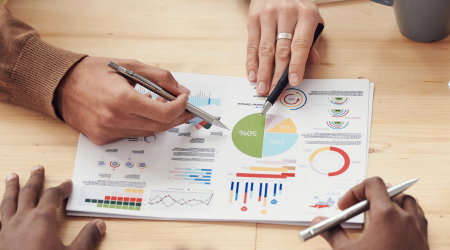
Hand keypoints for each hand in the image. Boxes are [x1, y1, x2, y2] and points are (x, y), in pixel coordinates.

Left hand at [0, 165, 105, 248]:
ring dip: (11, 188)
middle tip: (37, 168)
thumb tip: (99, 225)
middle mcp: (22, 219)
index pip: (53, 196)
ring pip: (8, 202)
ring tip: (11, 177)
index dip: (62, 189)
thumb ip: (87, 239)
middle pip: (29, 193)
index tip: (68, 184)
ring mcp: (6, 230)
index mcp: (42, 219)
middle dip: (35, 180)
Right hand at [54, 57, 194, 144]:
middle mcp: (114, 120)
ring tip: (160, 105)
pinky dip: (141, 124)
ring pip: (148, 132)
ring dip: (159, 120)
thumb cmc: (93, 72)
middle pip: (160, 126)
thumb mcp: (129, 65)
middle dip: (177, 116)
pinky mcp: (102, 139)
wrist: (59, 85)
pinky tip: (139, 112)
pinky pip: (132, 135)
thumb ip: (160, 78)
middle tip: (183, 106)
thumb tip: (181, 91)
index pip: (164, 113)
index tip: (185, 99)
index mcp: (122, 99)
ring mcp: (108, 132)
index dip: (181, 107)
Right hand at [246, 0, 322, 94]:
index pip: (300, 45)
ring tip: (262, 88)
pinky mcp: (254, 18)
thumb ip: (312, 40)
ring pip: (265, 50)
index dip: (296, 65)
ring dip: (263, 72)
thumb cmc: (297, 6)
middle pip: (281, 51)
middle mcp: (286, 14)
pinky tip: (253, 74)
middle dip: (277, 75)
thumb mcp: (312, 18)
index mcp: (306, 15)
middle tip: (275, 91)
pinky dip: (252, 62)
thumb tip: (311, 61)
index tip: (294, 81)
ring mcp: (268, 16)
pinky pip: (252, 45)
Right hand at [311, 177, 428, 249]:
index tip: (346, 206)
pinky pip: (417, 215)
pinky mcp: (423, 239)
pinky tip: (392, 227)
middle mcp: (405, 217)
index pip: (373, 184)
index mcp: (386, 214)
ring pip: (406, 200)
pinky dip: (404, 214)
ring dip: (390, 202)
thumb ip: (332, 233)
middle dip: (370, 196)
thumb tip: (318, 223)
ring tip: (375, 215)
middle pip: (389, 190)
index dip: (355, 191)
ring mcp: (417, 227)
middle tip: (356, 210)